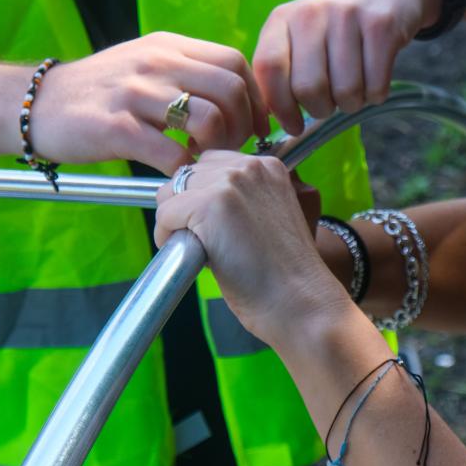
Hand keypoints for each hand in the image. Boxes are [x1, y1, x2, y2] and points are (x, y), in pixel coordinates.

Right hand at [30, 33, 270, 173]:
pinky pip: (169, 152)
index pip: (234, 62)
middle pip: (230, 89)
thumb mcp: (145, 64)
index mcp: (168, 46)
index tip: (256, 126)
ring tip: (202, 158)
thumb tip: (237, 94)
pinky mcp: (115, 127)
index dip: (255, 98)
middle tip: (231, 148)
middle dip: (243, 125)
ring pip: (207, 118)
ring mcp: (135, 94)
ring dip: (216, 148)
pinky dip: (183, 169)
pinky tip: (176, 172)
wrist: (38, 104)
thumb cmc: (100, 91)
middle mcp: (156, 63)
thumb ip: (186, 71)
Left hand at [155, 152, 349, 342]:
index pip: (212, 163)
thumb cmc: (285, 274)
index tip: (212, 225)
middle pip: (188, 174)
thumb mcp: (271, 218)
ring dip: (175, 221)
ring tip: (196, 249)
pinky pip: (164, 214)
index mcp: (269, 166)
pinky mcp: (210, 205)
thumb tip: (193, 198)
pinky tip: (192, 257)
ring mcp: (230, 183)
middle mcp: (250, 166)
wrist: (301, 302)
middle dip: (186, 206)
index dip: (203, 195)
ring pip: (171, 192)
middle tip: (203, 241)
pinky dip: (166, 237)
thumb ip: (243, 199)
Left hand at [252, 0, 438, 133]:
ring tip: (353, 88)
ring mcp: (348, 17)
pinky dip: (375, 95)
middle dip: (320, 109)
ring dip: (351, 103)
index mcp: (282, 18)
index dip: (279, 106)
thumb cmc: (335, 25)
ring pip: (345, 92)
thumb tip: (270, 117)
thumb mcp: (298, 36)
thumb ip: (280, 70)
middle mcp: (312, 13)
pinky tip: (373, 80)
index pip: (269, 68)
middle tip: (329, 102)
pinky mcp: (382, 27)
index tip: (293, 124)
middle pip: (308, 88)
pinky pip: (375, 86)